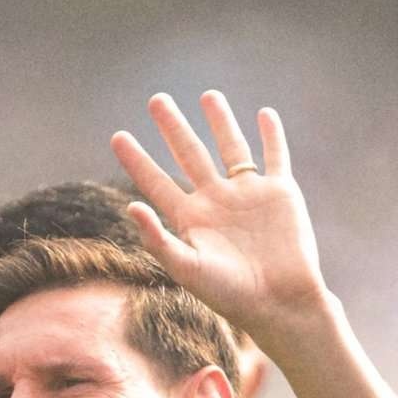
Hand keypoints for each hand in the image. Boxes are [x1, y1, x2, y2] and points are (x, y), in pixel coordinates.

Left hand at [110, 91, 327, 351]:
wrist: (278, 302)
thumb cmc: (230, 294)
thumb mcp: (187, 268)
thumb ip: (158, 239)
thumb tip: (131, 206)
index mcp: (190, 220)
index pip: (157, 182)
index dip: (137, 160)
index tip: (117, 136)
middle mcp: (216, 203)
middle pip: (190, 155)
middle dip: (173, 127)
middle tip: (157, 100)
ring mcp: (248, 196)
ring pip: (231, 148)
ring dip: (220, 121)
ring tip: (207, 95)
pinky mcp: (280, 193)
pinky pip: (274, 156)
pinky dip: (271, 135)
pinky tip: (264, 114)